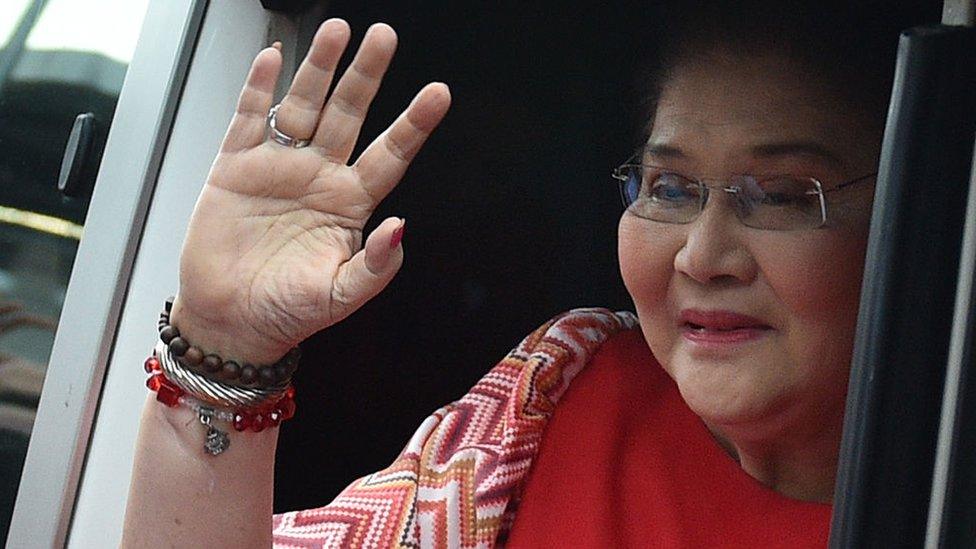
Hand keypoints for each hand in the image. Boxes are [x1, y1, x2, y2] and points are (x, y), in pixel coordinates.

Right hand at [171, 19, 449, 363]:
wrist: (228, 321)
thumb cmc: (285, 311)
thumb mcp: (339, 297)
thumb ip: (376, 267)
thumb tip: (400, 229)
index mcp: (350, 204)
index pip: (390, 155)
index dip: (413, 124)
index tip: (438, 95)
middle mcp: (319, 177)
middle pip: (349, 115)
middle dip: (366, 75)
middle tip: (384, 38)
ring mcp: (279, 166)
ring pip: (304, 105)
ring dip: (319, 69)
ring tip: (337, 33)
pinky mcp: (236, 165)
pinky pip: (250, 117)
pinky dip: (260, 87)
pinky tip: (274, 59)